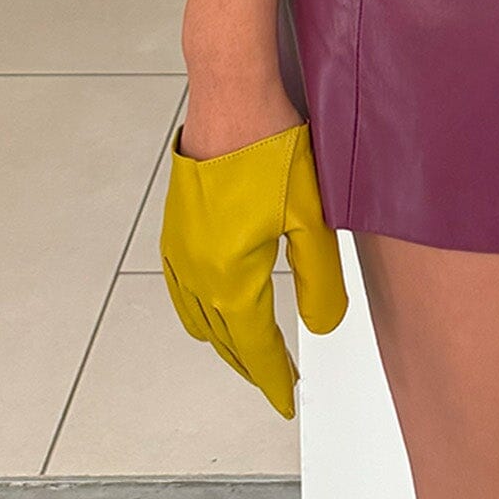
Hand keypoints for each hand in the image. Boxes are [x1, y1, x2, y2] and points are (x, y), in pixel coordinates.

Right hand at [160, 122, 348, 415]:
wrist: (231, 98)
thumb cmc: (272, 151)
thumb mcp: (311, 220)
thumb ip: (319, 281)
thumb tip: (322, 327)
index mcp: (231, 278)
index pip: (255, 346)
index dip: (273, 377)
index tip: (286, 401)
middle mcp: (197, 272)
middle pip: (223, 338)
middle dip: (250, 364)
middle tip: (277, 382)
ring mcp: (180, 250)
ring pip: (197, 317)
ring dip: (223, 341)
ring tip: (250, 352)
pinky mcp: (176, 227)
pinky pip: (182, 288)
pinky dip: (199, 311)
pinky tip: (213, 304)